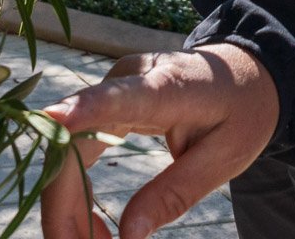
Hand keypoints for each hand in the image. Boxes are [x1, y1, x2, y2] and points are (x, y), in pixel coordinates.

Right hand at [39, 44, 278, 238]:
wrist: (243, 72)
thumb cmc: (241, 110)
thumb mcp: (225, 157)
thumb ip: (176, 193)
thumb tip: (127, 236)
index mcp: (166, 88)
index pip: (117, 98)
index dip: (83, 110)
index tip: (51, 119)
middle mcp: (128, 79)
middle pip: (73, 143)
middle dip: (66, 207)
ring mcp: (112, 87)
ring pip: (65, 151)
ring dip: (67, 205)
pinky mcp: (105, 100)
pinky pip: (74, 149)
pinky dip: (75, 191)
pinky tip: (92, 225)